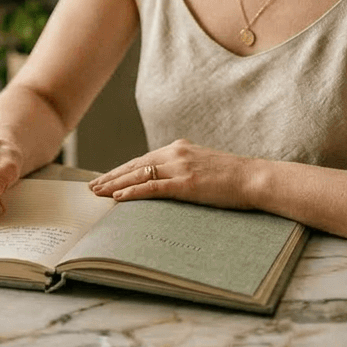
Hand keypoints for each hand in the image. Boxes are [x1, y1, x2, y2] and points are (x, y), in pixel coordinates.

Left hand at [88, 139, 258, 209]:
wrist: (255, 178)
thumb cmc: (233, 177)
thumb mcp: (203, 166)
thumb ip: (184, 168)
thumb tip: (168, 181)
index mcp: (179, 148)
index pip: (142, 159)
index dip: (121, 170)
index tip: (104, 178)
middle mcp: (176, 153)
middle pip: (134, 165)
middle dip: (111, 177)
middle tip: (91, 187)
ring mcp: (180, 167)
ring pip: (138, 175)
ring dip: (114, 185)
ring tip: (97, 193)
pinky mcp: (186, 183)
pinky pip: (153, 187)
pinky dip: (132, 192)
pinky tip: (118, 197)